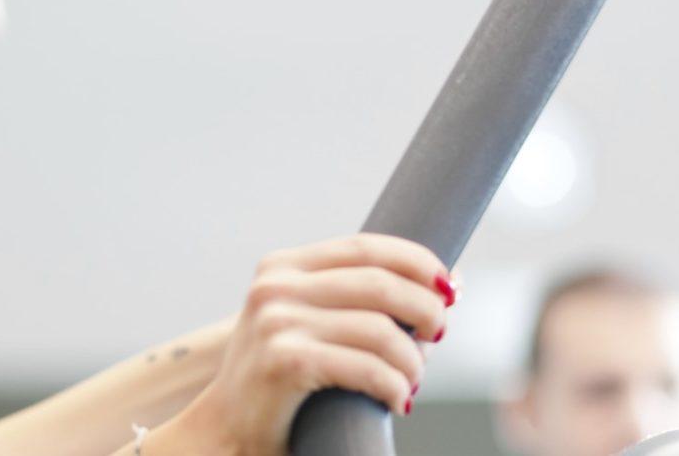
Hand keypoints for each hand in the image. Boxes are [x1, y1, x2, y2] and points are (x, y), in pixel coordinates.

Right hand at [148, 234, 454, 454]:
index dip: (418, 262)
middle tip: (439, 335)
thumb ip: (364, 302)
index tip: (448, 288)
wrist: (228, 431)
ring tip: (413, 380)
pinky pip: (366, 368)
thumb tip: (450, 282)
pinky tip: (398, 399)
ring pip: (380, 330)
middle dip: (426, 309)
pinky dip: (394, 386)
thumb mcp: (312, 326)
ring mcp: (275, 323)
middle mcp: (274, 287)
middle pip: (380, 284)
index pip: (366, 247)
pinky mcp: (284, 361)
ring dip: (412, 360)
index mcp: (280, 267)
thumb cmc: (281, 382)